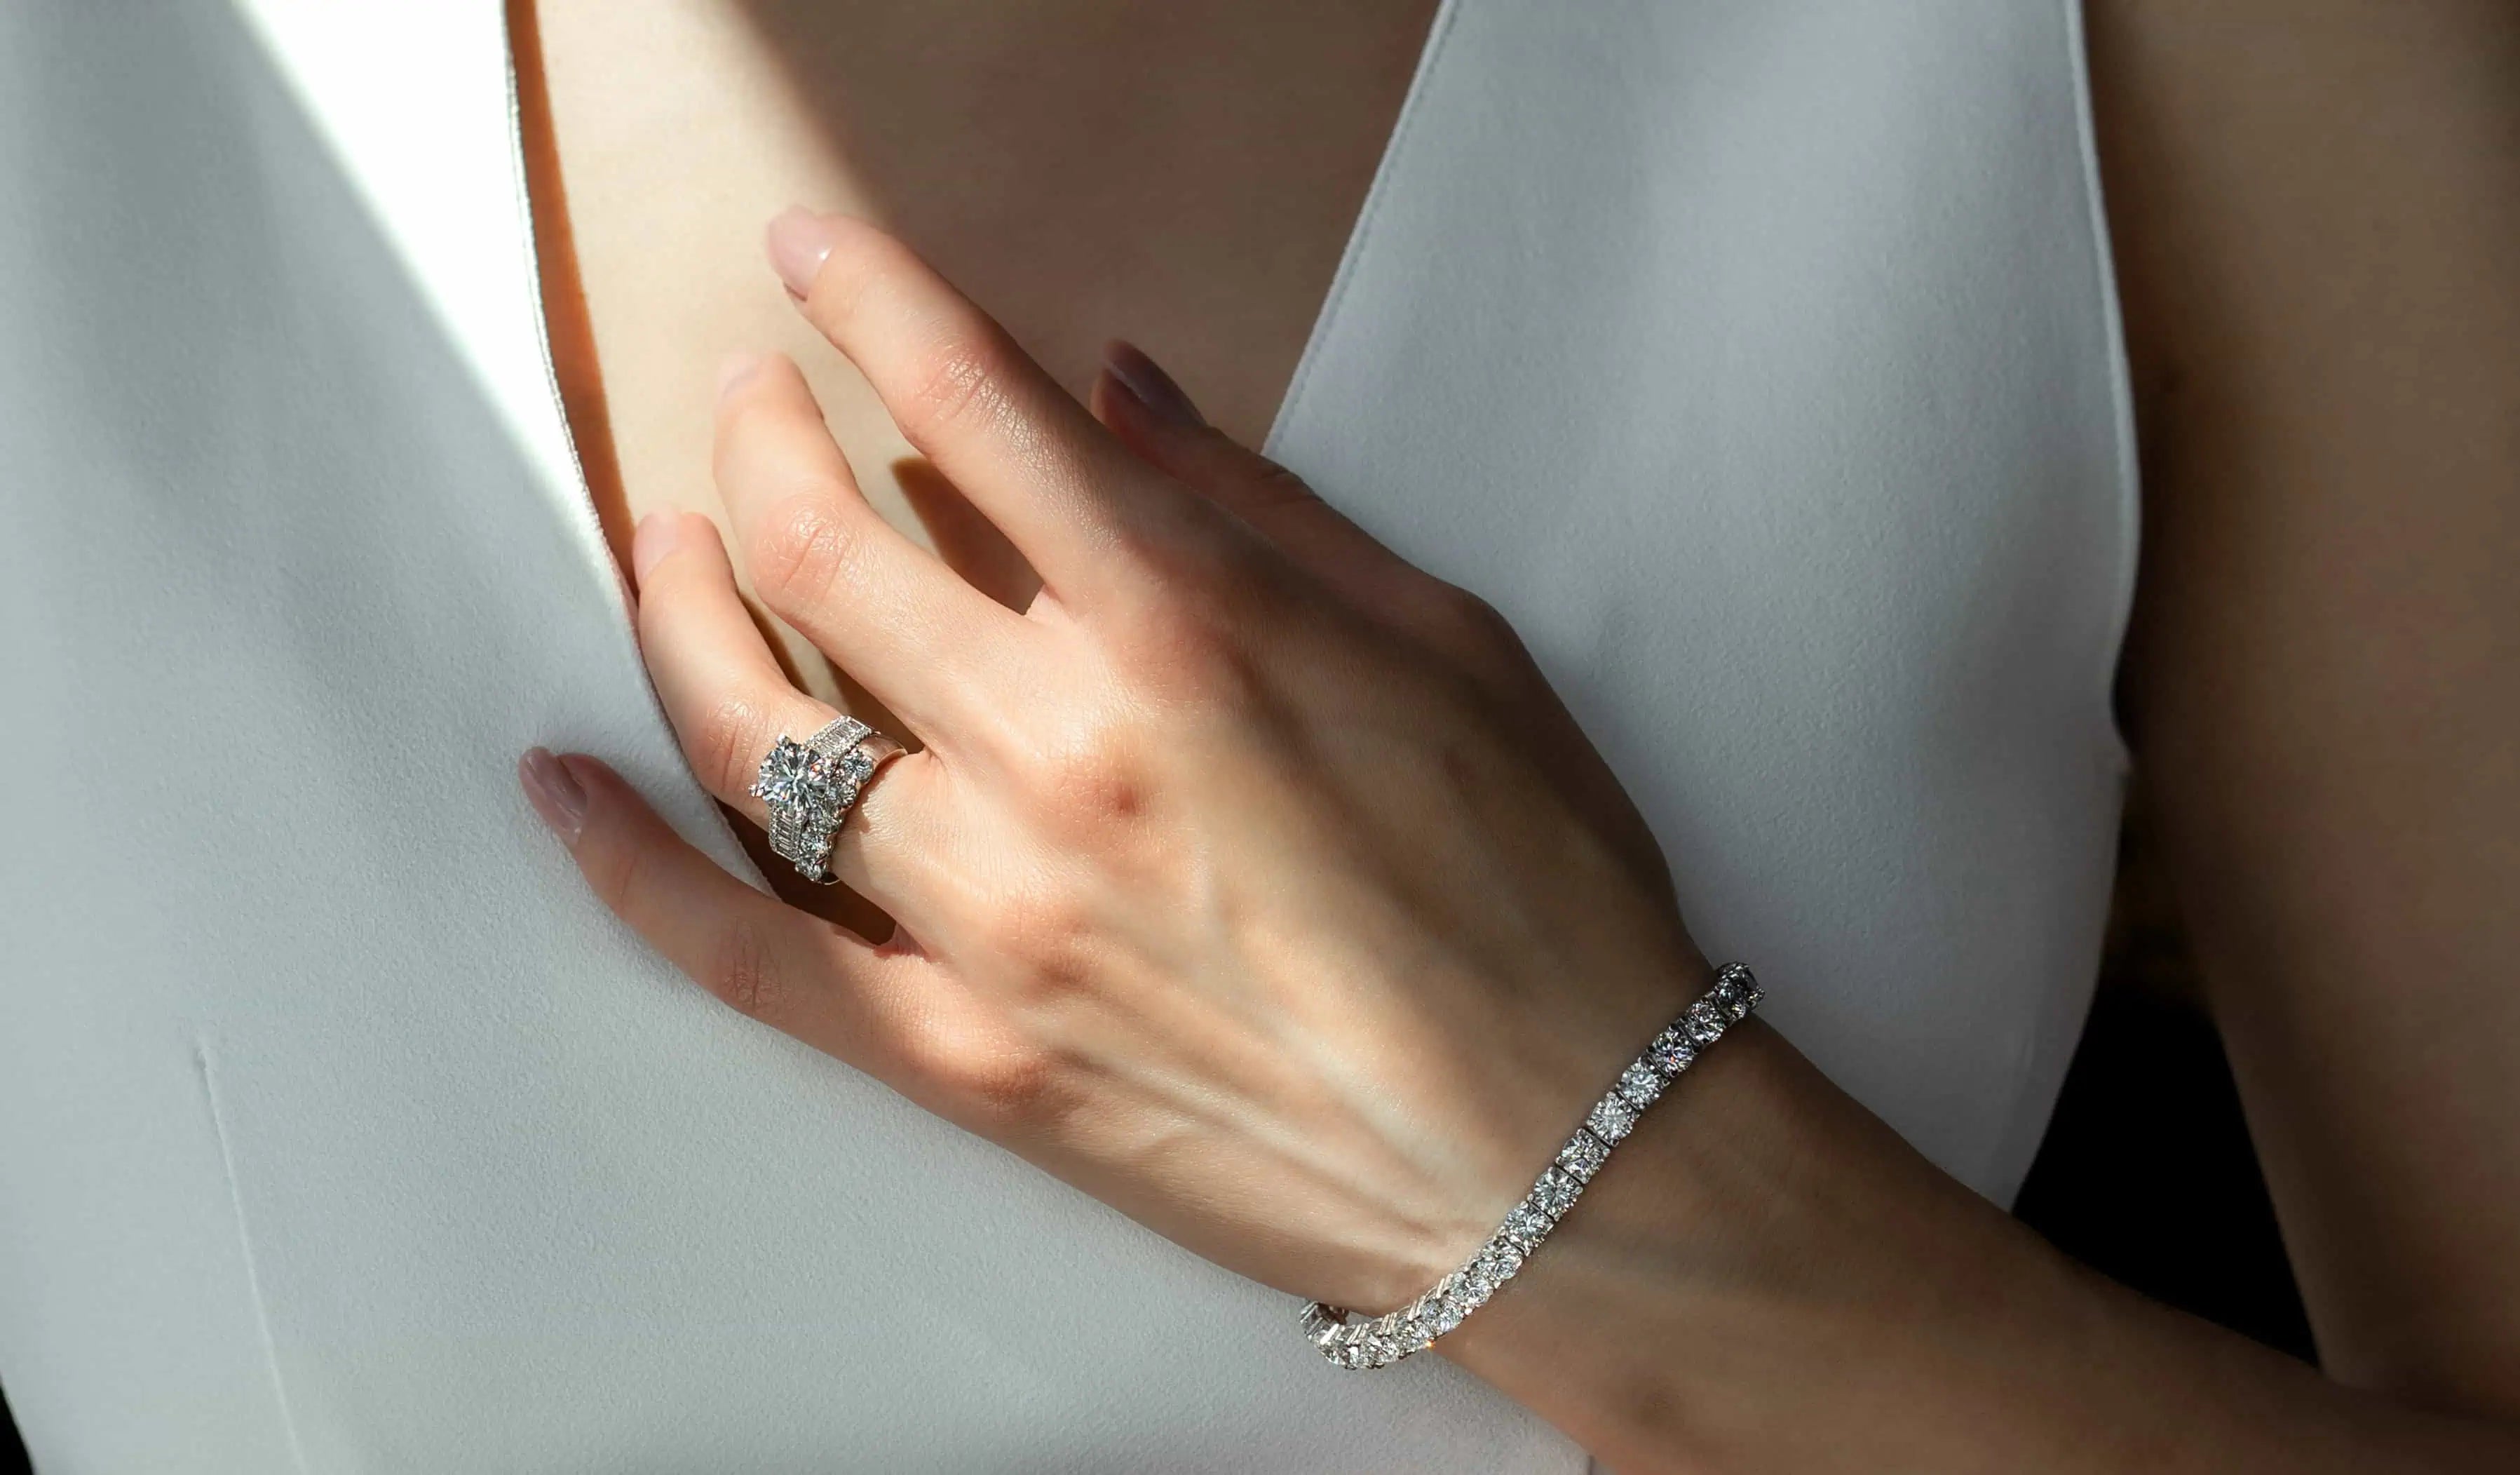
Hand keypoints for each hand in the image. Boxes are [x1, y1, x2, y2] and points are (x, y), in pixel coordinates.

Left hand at [520, 210, 1711, 1316]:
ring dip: (680, 604)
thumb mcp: (1448, 644)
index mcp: (1187, 630)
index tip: (817, 247)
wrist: (1565, 1159)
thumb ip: (1261, 505)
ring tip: (667, 543)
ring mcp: (993, 917)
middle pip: (825, 545)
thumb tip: (1116, 390)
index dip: (874, 295)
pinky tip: (562, 788)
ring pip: (750, 729)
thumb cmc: (1536, 895)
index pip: (973, 403)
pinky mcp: (963, 1058)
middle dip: (762, 434)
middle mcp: (1062, 755)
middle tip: (756, 398)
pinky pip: (742, 955)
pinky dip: (627, 867)